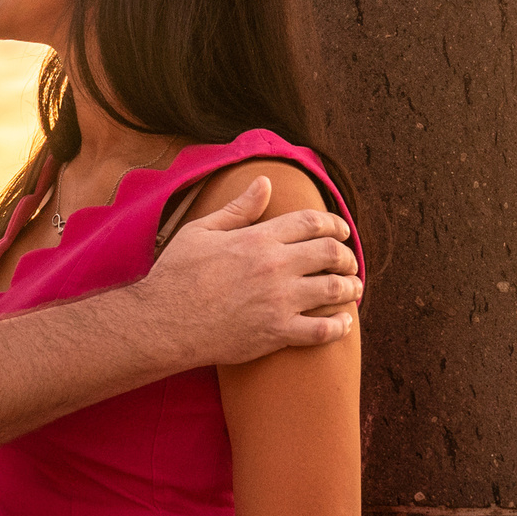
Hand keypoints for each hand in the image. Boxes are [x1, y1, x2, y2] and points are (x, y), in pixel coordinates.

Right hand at [137, 177, 359, 366]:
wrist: (163, 322)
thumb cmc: (176, 275)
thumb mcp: (201, 231)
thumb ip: (238, 208)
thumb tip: (264, 183)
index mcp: (257, 238)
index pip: (311, 222)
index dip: (333, 224)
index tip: (341, 231)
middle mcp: (274, 266)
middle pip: (330, 253)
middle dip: (347, 255)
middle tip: (349, 262)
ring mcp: (278, 301)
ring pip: (334, 290)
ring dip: (351, 288)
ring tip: (353, 289)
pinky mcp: (277, 333)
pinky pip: (322, 331)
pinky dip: (339, 326)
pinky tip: (343, 323)